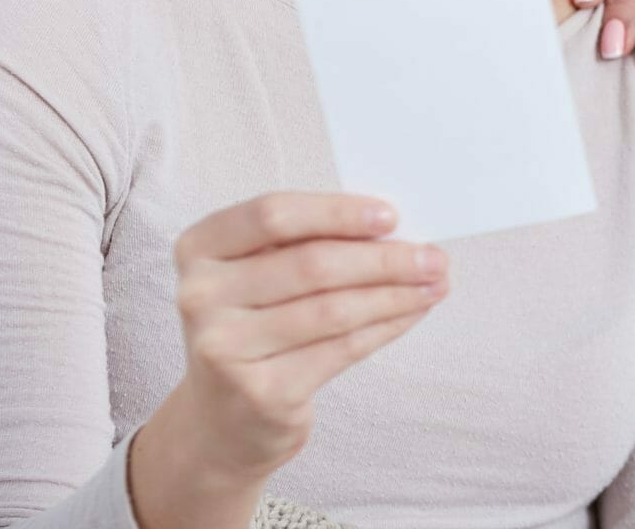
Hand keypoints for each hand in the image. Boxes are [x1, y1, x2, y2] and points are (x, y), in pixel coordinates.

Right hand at [159, 192, 447, 480]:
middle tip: (434, 256)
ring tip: (435, 283)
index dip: (337, 213)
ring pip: (333, 309)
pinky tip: (413, 312)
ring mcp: (224, 348)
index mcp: (200, 248)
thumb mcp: (262, 275)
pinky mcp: (259, 392)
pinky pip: (340, 349)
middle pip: (311, 264)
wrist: (221, 420)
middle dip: (384, 259)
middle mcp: (200, 296)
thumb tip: (394, 231)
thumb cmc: (255, 326)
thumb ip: (310, 244)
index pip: (273, 215)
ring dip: (395, 294)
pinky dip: (386, 326)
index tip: (390, 218)